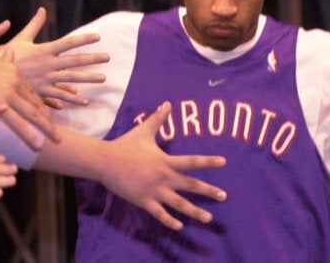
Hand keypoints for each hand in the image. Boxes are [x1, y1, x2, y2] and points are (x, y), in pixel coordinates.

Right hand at [0, 48, 56, 149]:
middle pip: (36, 104)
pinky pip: (17, 122)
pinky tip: (37, 144)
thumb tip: (11, 50)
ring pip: (32, 114)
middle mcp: (15, 82)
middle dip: (48, 120)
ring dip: (45, 128)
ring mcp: (8, 92)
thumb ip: (5, 57)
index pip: (32, 93)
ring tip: (56, 139)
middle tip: (58, 133)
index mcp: (14, 72)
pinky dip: (29, 134)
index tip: (51, 116)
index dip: (43, 106)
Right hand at [6, 7, 109, 107]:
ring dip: (88, 78)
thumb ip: (35, 24)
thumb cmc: (8, 53)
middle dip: (92, 59)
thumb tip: (42, 9)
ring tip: (103, 78)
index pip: (68, 43)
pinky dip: (72, 98)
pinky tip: (85, 100)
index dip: (83, 39)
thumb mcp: (22, 37)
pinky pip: (60, 95)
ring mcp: (45, 78)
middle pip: (74, 60)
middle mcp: (47, 64)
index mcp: (44, 49)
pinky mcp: (41, 91)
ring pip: (71, 79)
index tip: (97, 37)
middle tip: (107, 57)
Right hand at [99, 102, 226, 230]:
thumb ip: (158, 118)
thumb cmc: (125, 145)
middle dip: (208, 191)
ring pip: (179, 204)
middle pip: (190, 185)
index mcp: (165, 161)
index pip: (192, 162)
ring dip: (195, 211)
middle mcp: (163, 177)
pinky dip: (170, 221)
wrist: (105, 161)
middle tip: (224, 196)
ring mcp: (154, 191)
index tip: (223, 162)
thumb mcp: (143, 131)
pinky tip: (179, 226)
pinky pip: (160, 213)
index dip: (208, 161)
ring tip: (208, 218)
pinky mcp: (144, 201)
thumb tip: (167, 103)